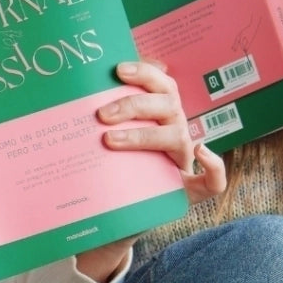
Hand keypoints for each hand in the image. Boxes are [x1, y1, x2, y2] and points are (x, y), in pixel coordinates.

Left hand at [73, 60, 226, 282]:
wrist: (112, 212)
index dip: (144, 72)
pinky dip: (215, 166)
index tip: (116, 70)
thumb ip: (93, 114)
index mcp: (159, 112)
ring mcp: (183, 160)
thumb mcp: (102, 137)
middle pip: (166, 104)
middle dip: (133, 105)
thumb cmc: (109, 165)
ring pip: (179, 136)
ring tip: (110, 140)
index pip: (160, 82)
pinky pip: (214, 180)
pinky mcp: (189, 191)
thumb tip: (67, 93)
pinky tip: (202, 154)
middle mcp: (174, 131)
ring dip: (146, 135)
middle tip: (101, 115)